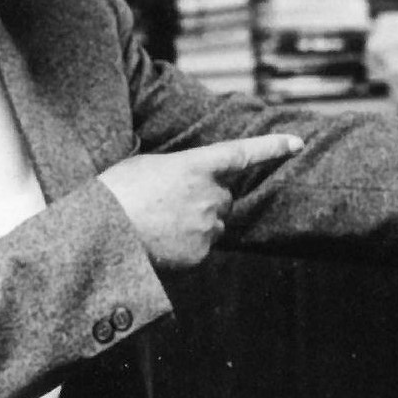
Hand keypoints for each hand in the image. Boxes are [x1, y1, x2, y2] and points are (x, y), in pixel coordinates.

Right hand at [99, 134, 303, 269]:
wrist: (100, 234)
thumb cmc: (115, 193)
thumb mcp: (146, 166)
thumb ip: (180, 169)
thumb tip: (190, 182)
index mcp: (194, 166)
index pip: (242, 153)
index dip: (271, 147)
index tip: (297, 143)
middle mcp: (208, 195)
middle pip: (225, 197)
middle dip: (207, 199)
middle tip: (171, 204)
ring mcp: (206, 226)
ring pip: (215, 224)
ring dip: (197, 224)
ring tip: (160, 224)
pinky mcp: (200, 254)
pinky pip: (202, 248)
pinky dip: (187, 247)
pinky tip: (160, 242)